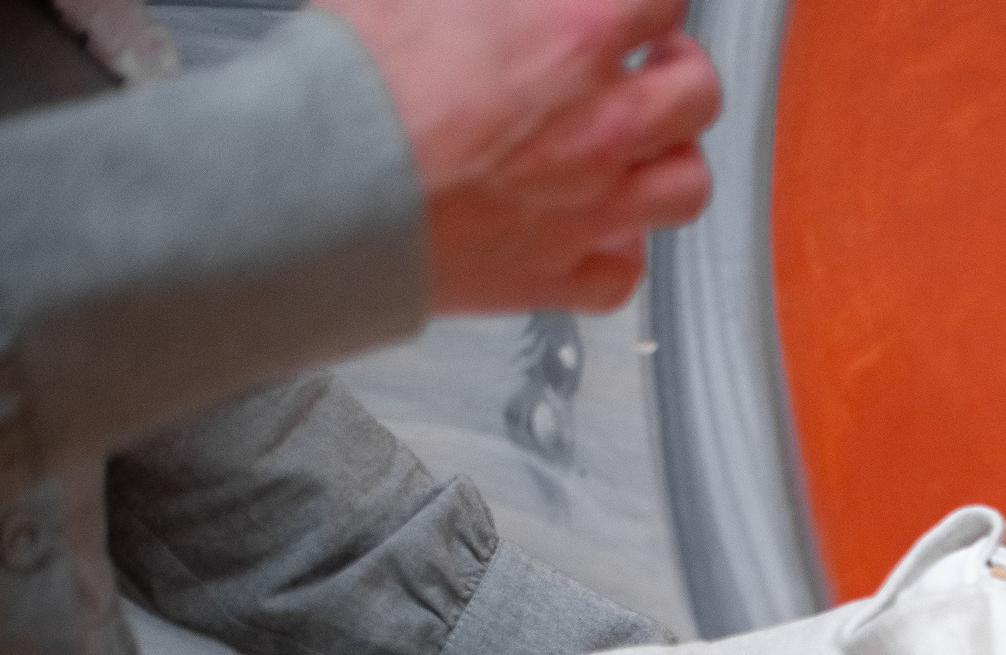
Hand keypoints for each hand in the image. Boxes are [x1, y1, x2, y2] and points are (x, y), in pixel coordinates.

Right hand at [316, 0, 722, 312]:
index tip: (632, 7)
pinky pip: (622, 273)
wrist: (308, 190)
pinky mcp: (552, 274)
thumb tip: (497, 4)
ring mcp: (586, 209)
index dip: (649, 0)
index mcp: (573, 40)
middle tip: (647, 62)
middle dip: (676, 68)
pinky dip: (619, 250)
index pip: (663, 0)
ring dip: (669, 158)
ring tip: (639, 144)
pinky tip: (596, 229)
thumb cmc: (349, 84)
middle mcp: (600, 127)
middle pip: (697, 93)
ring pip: (685, 186)